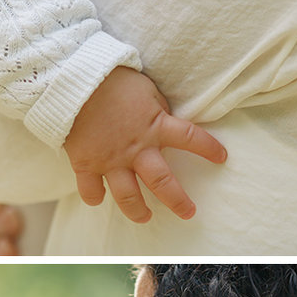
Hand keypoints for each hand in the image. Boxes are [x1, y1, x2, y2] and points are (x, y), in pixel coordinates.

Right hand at [63, 67, 225, 223]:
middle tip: (189, 213)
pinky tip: (98, 199)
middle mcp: (136, 148)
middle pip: (162, 183)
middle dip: (178, 201)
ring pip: (128, 196)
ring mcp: (111, 160)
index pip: (191, 138)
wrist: (74, 82)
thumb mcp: (146, 90)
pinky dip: (94, 197)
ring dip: (138, 211)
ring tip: (145, 217)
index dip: (209, 149)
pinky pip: (90, 190)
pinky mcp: (86, 163)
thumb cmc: (112, 79)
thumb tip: (163, 121)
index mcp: (155, 126)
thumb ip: (157, 110)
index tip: (222, 158)